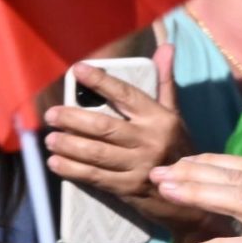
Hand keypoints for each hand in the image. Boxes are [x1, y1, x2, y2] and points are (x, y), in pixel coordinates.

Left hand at [42, 46, 200, 231]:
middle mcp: (151, 140)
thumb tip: (166, 47)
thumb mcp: (175, 115)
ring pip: (96, 153)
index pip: (126, 94)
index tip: (78, 70)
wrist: (190, 194)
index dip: (101, 82)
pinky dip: (72, 169)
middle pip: (104, 127)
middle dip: (73, 119)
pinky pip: (95, 177)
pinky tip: (56, 162)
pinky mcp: (129, 188)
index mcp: (160, 119)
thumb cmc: (177, 148)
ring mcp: (140, 166)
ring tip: (50, 139)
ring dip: (68, 145)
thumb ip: (165, 82)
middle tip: (51, 114)